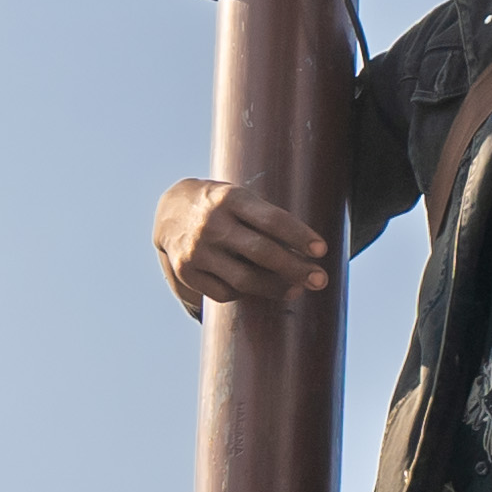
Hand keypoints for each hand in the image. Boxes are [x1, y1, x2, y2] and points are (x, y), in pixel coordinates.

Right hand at [153, 176, 331, 316]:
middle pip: (262, 252)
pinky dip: (247, 294)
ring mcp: (197, 251)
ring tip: (297, 289)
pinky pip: (225, 293)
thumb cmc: (220, 206)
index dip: (300, 236)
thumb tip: (307, 252)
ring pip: (245, 279)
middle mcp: (212, 224)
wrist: (169, 212)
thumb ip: (266, 219)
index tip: (322, 250)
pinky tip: (260, 289)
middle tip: (320, 279)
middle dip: (295, 268)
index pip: (272, 219)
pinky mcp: (188, 272)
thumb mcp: (239, 197)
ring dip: (276, 288)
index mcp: (230, 198)